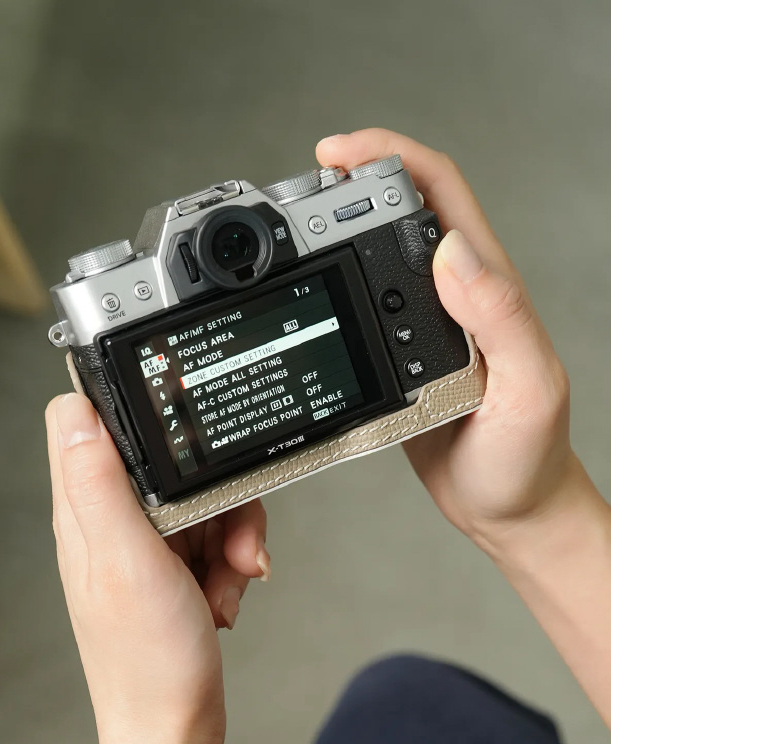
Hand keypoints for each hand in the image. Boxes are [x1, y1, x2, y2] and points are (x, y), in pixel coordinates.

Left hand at [44, 392, 268, 743]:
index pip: (84, 422)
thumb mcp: (125, 562)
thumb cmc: (147, 662)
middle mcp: (109, 523)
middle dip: (211, 490)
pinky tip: (228, 592)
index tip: (173, 417)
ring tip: (230, 575)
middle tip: (226, 534)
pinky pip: (215, 536)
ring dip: (229, 533)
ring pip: (200, 497)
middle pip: (165, 459)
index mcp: (84, 513)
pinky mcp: (174, 568)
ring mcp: (144, 546)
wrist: (176, 730)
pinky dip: (232, 559)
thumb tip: (76, 410)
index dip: (125, 405)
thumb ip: (100, 485)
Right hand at [317, 129, 590, 551]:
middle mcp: (456, 297)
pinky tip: (312, 294)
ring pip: (377, 257)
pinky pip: (365, 309)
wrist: (511, 511)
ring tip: (293, 234)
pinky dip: (336, 288)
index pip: (440, 194)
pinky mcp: (402, 360)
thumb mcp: (527, 388)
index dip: (390, 156)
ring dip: (337, 232)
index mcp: (487, 289)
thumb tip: (451, 251)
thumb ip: (500, 318)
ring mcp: (425, 327)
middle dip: (351, 182)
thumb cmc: (528, 458)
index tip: (338, 153)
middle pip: (401, 211)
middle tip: (301, 189)